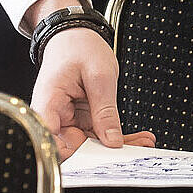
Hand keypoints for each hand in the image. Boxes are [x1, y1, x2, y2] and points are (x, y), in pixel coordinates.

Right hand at [29, 28, 153, 156]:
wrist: (75, 35)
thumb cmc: (79, 47)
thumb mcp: (99, 76)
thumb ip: (105, 111)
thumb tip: (112, 142)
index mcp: (49, 103)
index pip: (52, 141)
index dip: (73, 154)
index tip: (101, 157)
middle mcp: (55, 116)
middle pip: (74, 147)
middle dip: (105, 153)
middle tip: (135, 151)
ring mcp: (68, 119)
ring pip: (90, 143)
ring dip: (116, 145)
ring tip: (143, 142)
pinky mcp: (80, 119)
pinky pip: (97, 134)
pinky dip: (116, 135)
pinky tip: (137, 137)